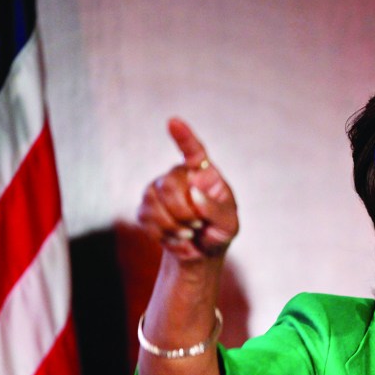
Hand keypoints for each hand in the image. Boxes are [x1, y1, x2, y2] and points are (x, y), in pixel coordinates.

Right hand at [138, 118, 238, 260]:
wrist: (201, 252)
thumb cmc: (219, 232)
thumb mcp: (229, 224)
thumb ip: (216, 210)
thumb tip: (194, 195)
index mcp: (203, 172)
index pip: (194, 151)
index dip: (184, 136)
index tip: (173, 121)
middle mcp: (179, 175)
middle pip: (169, 185)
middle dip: (183, 212)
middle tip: (197, 225)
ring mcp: (159, 190)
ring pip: (154, 202)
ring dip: (174, 226)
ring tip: (189, 233)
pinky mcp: (145, 208)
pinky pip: (146, 217)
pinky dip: (163, 234)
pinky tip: (176, 238)